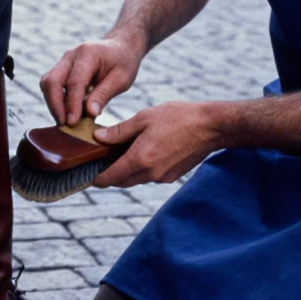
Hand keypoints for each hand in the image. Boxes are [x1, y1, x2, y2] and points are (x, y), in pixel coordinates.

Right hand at [40, 34, 144, 125]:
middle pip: (52, 81)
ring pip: (47, 83)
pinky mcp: (61, 69)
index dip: (71, 105)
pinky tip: (66, 114)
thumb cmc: (123, 62)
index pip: (74, 82)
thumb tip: (89, 113)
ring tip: (64, 122)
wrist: (121, 47)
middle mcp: (71, 55)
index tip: (72, 123)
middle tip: (64, 126)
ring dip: (53, 104)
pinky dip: (55, 100)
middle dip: (55, 106)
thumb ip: (104, 94)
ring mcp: (64, 61)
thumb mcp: (122, 79)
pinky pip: (51, 85)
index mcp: (88, 54)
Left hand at [92, 101, 221, 187]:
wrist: (211, 127)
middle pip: (121, 182)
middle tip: (102, 160)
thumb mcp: (144, 118)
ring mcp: (162, 177)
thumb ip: (119, 131)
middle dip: (110, 174)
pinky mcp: (172, 177)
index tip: (89, 175)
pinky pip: (149, 176)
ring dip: (126, 170)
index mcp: (140, 160)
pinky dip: (141, 169)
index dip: (97, 178)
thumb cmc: (178, 118)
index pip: (110, 178)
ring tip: (122, 152)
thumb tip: (98, 137)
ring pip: (135, 179)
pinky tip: (142, 152)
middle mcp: (150, 174)